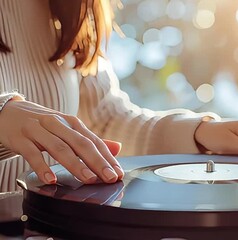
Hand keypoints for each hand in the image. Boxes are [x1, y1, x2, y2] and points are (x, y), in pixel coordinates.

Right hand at [0, 99, 123, 184]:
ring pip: (60, 148)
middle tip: (110, 177)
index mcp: (72, 123)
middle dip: (98, 162)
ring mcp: (38, 130)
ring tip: (88, 178)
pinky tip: (51, 179)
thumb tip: (117, 148)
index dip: (108, 157)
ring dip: (76, 164)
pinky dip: (42, 167)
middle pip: (81, 144)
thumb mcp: (68, 129)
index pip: (94, 141)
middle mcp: (58, 124)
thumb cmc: (42, 124)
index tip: (118, 173)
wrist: (8, 112)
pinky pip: (32, 153)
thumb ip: (91, 140)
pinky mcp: (21, 138)